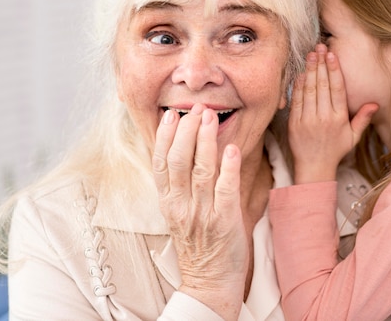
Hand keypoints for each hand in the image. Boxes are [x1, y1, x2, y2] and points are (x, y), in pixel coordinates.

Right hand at [152, 104, 247, 320]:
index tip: (171, 114)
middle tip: (196, 108)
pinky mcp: (225, 220)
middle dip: (186, 131)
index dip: (165, 136)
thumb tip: (183, 150)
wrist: (210, 281)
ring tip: (210, 117)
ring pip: (200, 169)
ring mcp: (202, 213)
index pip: (160, 163)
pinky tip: (231, 148)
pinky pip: (225, 189)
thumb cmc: (197, 244)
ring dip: (205, 140)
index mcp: (168, 202)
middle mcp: (181, 205)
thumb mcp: (179, 213)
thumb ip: (179, 185)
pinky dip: (228, 167)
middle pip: (178, 161)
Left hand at [288, 44, 377, 183]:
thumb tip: (375, 103)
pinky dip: (298, 85)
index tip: (332, 55)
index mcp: (339, 119)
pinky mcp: (294, 123)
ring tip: (310, 54)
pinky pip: (296, 100)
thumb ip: (363, 119)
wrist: (314, 168)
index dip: (334, 70)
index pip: (337, 89)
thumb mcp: (353, 137)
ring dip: (309, 70)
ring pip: (309, 90)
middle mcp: (323, 118)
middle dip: (321, 64)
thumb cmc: (335, 151)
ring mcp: (307, 120)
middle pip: (322, 85)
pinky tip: (300, 73)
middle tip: (319, 47)